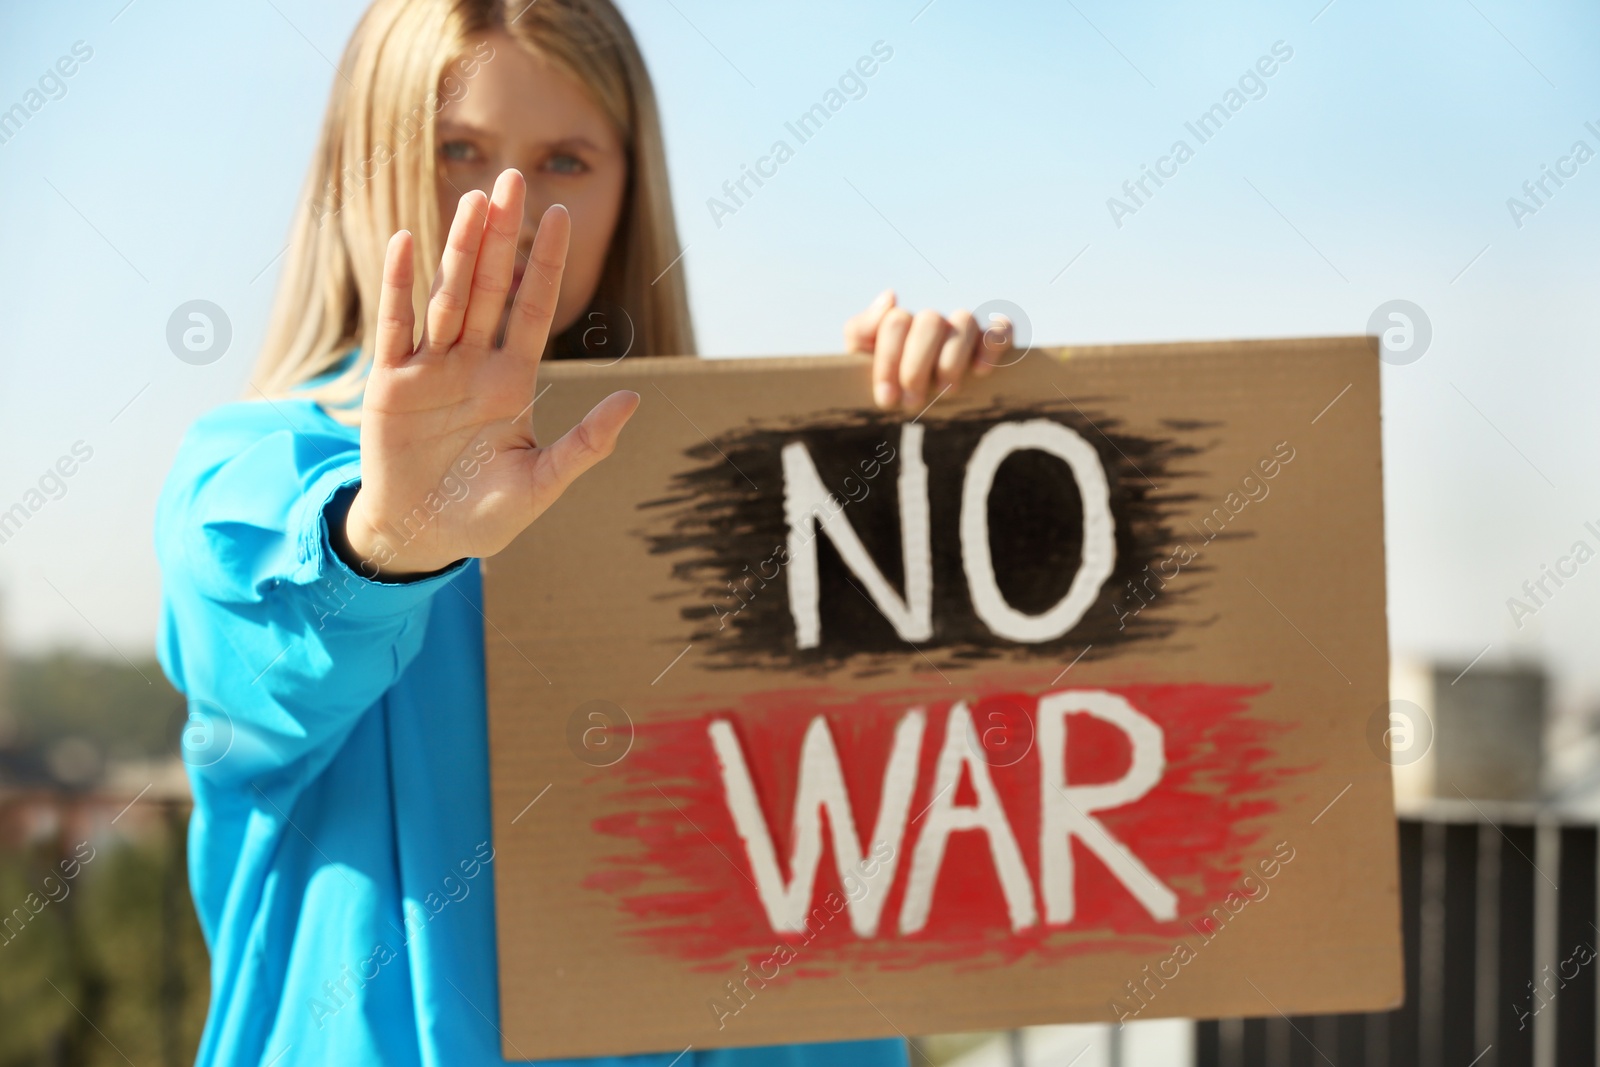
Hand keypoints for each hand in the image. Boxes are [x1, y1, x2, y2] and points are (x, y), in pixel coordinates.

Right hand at [342, 169, 639, 577]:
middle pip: (490, 287)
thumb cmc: (484, 515)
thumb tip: (634, 400)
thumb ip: (586, 445)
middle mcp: (472, 365)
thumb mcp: (542, 484)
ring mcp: (430, 369)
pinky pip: (395, 327)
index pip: (532, 309)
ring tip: (473, 199)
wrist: (422, 538)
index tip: (560, 215)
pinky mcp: (390, 384)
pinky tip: (403, 243)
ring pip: (447, 296)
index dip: (546, 264)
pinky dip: (398, 287)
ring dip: (458, 249)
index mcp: (512, 382)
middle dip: (502, 235)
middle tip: (513, 178)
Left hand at [843, 290, 1014, 411]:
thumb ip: (860, 330)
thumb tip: (890, 297)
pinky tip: (980, 371)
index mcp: (900, 324)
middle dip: (918, 365)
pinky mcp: (991, 341)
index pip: (896, 322)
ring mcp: (962, 330)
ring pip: (965, 321)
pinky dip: (992, 346)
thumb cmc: (886, 386)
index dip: (889, 361)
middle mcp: (932, 322)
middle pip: (930, 321)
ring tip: (943, 392)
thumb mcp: (861, 360)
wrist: (912, 409)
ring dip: (952, 359)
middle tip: (913, 401)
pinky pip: (1001, 329)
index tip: (887, 397)